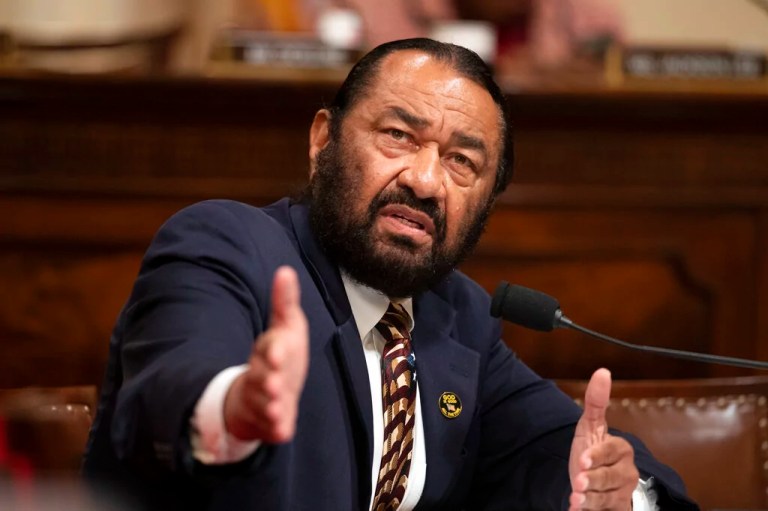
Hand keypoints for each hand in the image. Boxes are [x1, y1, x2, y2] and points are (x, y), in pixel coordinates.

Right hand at [223, 266, 308, 443]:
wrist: (262, 393)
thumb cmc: (279, 355)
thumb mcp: (284, 327)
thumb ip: (284, 303)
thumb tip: (286, 270)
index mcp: (268, 351)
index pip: (268, 348)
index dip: (273, 350)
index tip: (278, 350)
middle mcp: (262, 376)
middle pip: (262, 377)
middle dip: (268, 379)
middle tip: (273, 383)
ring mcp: (264, 400)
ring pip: (265, 404)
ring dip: (271, 406)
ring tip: (278, 408)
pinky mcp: (270, 422)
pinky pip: (272, 427)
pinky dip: (276, 428)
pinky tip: (282, 430)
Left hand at [568, 368, 638, 510]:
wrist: (593, 480)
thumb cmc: (592, 451)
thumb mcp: (590, 426)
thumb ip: (596, 402)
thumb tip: (603, 371)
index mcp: (622, 449)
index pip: (611, 452)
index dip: (596, 456)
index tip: (581, 460)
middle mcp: (627, 473)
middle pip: (610, 477)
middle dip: (592, 479)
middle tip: (577, 482)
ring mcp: (623, 493)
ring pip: (607, 497)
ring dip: (590, 500)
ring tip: (575, 499)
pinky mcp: (618, 509)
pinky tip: (575, 510)